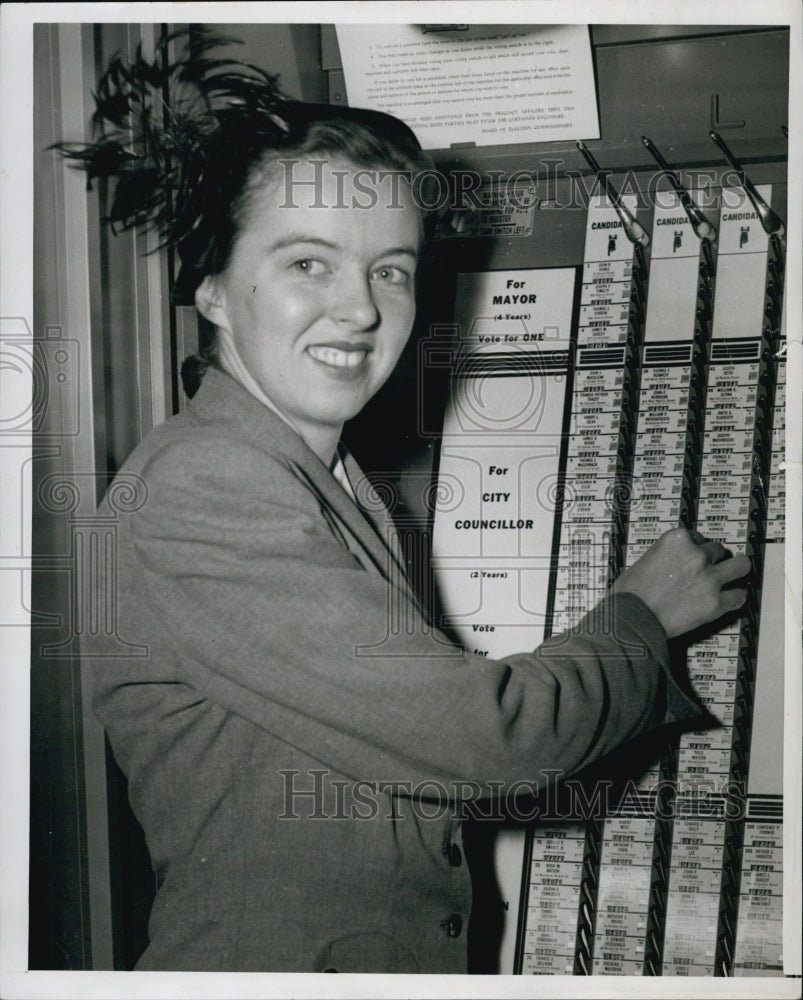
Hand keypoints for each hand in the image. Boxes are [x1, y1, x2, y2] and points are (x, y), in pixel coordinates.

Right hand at [612, 528, 750, 637]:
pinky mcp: (716, 603)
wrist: (632, 618)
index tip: (694, 556)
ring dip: (736, 571)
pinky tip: (731, 599)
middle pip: (718, 550)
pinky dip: (736, 597)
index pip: (697, 537)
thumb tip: (668, 564)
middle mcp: (696, 555)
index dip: (696, 548)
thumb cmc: (630, 594)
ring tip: (734, 576)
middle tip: (710, 569)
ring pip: (740, 566)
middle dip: (714, 559)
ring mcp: (709, 579)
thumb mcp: (642, 561)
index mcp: (677, 540)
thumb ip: (662, 557)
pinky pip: (739, 596)